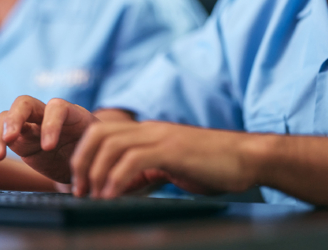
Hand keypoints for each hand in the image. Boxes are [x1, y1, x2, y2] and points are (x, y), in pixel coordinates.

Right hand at [0, 96, 97, 182]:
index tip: (49, 147)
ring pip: (5, 118)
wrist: (86, 159)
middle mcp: (45, 114)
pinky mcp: (14, 138)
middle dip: (15, 120)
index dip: (51, 124)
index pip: (56, 107)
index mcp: (71, 114)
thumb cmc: (95, 156)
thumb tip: (81, 178)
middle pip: (24, 104)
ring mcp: (27, 124)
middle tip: (11, 140)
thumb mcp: (96, 155)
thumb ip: (87, 158)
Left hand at [71, 121, 263, 198]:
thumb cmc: (213, 166)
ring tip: (92, 197)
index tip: (79, 183)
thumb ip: (148, 173)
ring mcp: (161, 137)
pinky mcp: (172, 151)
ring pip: (111, 146)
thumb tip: (123, 188)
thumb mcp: (172, 167)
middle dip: (81, 162)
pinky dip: (116, 179)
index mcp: (148, 132)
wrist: (248, 159)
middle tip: (79, 190)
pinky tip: (112, 197)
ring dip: (95, 173)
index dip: (83, 155)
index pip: (102, 132)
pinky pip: (133, 160)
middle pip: (98, 134)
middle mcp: (150, 129)